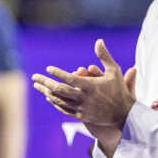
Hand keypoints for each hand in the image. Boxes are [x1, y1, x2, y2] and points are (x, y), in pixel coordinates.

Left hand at [32, 39, 135, 155]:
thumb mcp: (114, 71)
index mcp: (90, 86)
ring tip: (37, 86)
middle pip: (59, 90)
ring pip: (59, 100)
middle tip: (34, 77)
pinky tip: (48, 97)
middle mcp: (83, 98)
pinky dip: (55, 102)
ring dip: (46, 92)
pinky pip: (63, 109)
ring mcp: (81, 108)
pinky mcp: (80, 116)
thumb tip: (98, 40)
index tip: (48, 68)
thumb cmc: (119, 90)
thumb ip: (104, 56)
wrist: (124, 115)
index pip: (69, 78)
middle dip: (44, 83)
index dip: (57, 73)